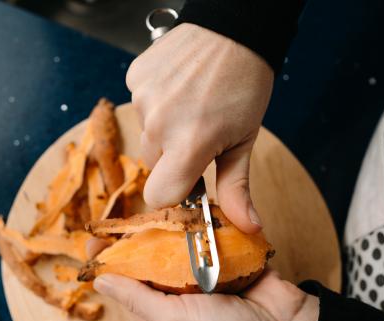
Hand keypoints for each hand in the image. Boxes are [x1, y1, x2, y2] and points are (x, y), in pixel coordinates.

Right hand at [126, 23, 273, 232]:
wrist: (233, 29)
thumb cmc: (245, 85)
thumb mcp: (244, 141)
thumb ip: (237, 188)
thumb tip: (249, 228)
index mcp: (190, 144)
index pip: (159, 196)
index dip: (174, 194)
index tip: (191, 181)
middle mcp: (160, 123)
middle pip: (154, 166)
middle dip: (174, 158)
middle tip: (200, 133)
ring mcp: (143, 98)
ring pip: (146, 136)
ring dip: (164, 130)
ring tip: (190, 105)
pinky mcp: (134, 78)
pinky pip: (139, 107)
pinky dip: (156, 104)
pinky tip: (178, 88)